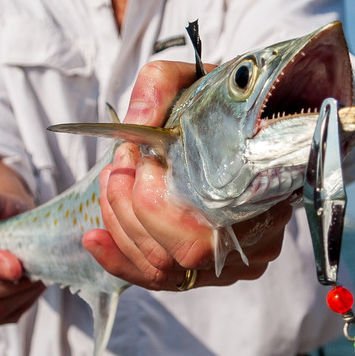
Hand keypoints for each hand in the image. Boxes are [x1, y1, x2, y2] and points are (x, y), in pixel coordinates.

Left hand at [84, 61, 293, 289]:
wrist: (256, 120)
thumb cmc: (227, 103)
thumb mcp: (193, 77)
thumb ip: (159, 87)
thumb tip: (134, 124)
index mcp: (261, 195)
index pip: (197, 234)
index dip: (151, 201)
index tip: (139, 154)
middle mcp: (256, 239)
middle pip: (174, 254)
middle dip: (127, 207)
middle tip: (119, 163)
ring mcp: (234, 259)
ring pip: (162, 269)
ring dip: (119, 225)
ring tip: (108, 182)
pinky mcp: (212, 267)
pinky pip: (161, 278)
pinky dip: (120, 259)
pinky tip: (94, 238)